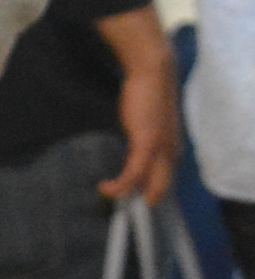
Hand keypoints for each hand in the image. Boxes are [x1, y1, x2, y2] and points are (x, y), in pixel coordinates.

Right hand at [101, 56, 180, 203]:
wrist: (153, 73)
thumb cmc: (147, 93)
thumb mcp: (149, 122)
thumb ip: (146, 138)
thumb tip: (135, 150)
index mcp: (172, 148)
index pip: (165, 179)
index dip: (150, 193)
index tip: (132, 198)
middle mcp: (171, 152)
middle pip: (162, 188)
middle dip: (142, 201)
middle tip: (118, 206)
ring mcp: (161, 149)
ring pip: (151, 185)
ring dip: (129, 195)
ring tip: (109, 196)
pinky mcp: (147, 144)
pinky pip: (133, 174)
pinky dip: (120, 185)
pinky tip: (105, 187)